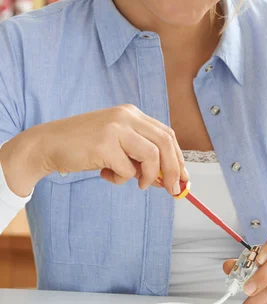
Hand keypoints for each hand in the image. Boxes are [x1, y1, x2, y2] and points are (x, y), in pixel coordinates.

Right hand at [2, 104, 187, 196]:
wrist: (48, 144)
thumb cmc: (83, 147)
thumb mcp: (116, 143)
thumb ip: (139, 154)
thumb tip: (168, 178)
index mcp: (131, 113)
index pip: (166, 134)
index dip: (178, 157)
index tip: (182, 178)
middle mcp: (126, 116)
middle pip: (165, 142)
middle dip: (174, 169)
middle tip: (172, 190)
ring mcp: (116, 128)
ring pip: (152, 155)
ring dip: (148, 176)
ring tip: (135, 183)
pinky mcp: (104, 144)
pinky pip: (127, 170)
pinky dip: (121, 178)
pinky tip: (105, 173)